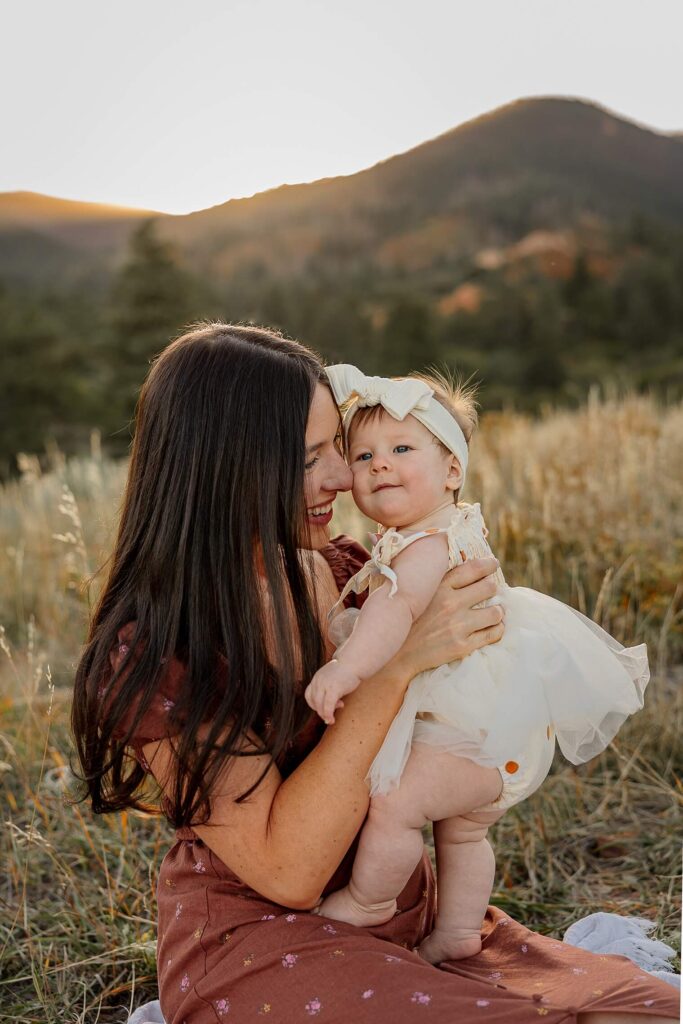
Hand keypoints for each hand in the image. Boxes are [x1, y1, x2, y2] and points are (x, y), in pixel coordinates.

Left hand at [304, 661, 360, 724]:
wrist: (354, 662)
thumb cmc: (346, 672)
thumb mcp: (331, 678)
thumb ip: (327, 688)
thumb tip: (329, 704)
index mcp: (316, 678)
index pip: (309, 695)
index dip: (314, 705)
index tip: (323, 708)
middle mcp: (318, 681)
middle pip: (314, 702)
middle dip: (321, 712)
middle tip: (329, 716)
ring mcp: (324, 684)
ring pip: (319, 705)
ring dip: (325, 715)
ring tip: (332, 718)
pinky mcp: (333, 689)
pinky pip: (328, 706)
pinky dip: (328, 714)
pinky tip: (332, 719)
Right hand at [400, 556, 504, 676]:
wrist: (397, 655)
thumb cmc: (407, 621)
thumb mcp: (418, 594)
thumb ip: (436, 580)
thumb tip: (457, 565)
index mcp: (439, 587)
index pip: (473, 569)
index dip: (488, 564)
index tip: (493, 564)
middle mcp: (451, 604)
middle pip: (489, 587)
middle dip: (492, 588)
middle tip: (490, 592)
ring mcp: (458, 625)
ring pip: (496, 612)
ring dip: (497, 611)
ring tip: (493, 613)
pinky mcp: (463, 645)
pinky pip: (493, 633)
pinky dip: (496, 629)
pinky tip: (491, 628)